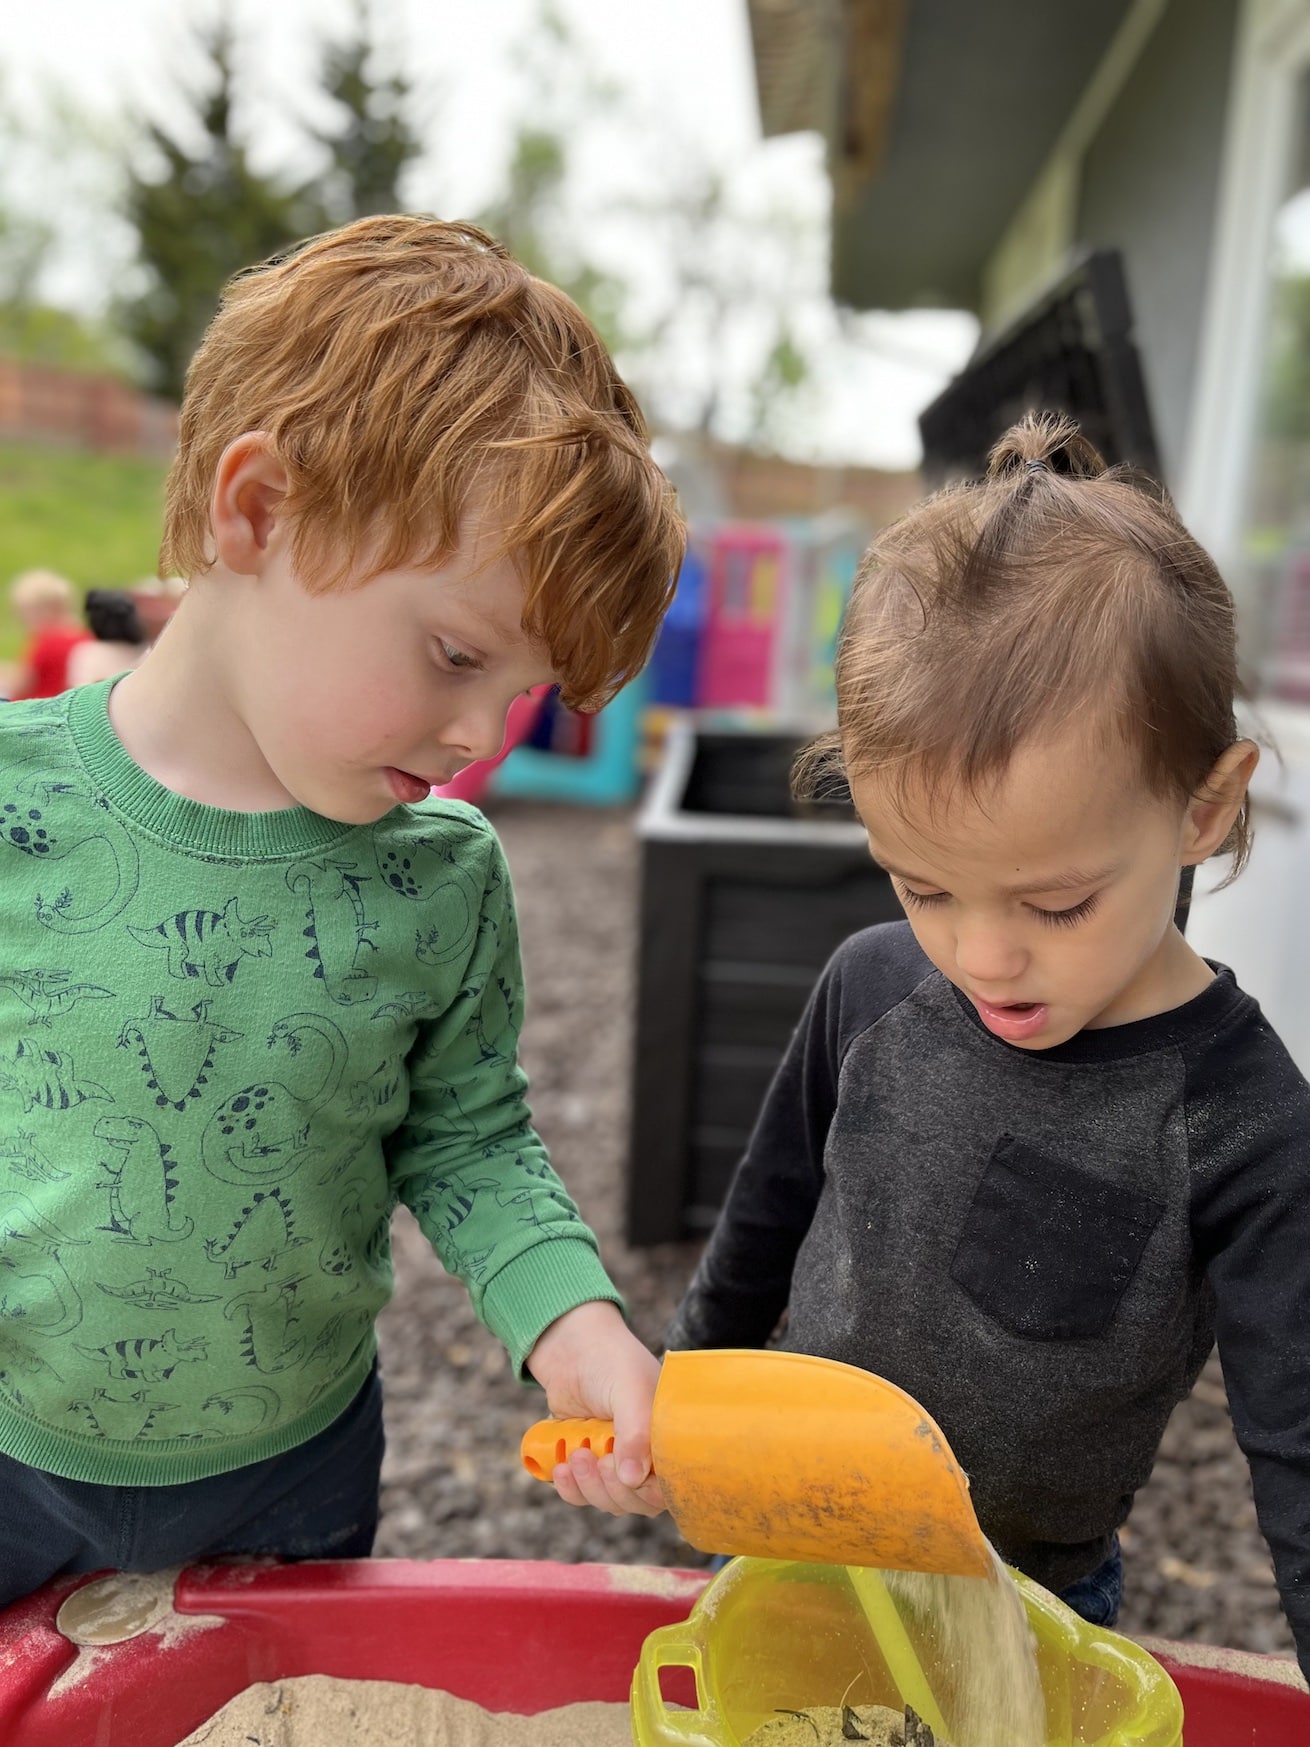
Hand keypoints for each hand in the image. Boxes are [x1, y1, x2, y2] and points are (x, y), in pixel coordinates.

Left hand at [524, 1300, 665, 1517]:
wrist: (570, 1348)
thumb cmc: (610, 1360)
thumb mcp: (629, 1389)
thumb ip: (636, 1433)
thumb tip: (632, 1479)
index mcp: (669, 1438)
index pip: (670, 1486)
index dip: (649, 1491)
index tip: (627, 1473)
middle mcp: (647, 1454)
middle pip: (639, 1501)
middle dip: (614, 1488)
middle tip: (598, 1459)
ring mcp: (617, 1461)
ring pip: (610, 1501)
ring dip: (590, 1487)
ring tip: (575, 1455)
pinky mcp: (588, 1464)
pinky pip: (583, 1495)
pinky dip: (571, 1489)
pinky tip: (561, 1468)